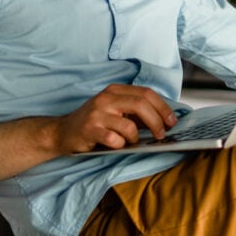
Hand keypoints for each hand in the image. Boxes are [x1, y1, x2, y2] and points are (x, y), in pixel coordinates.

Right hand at [55, 84, 177, 153]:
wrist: (62, 132)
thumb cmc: (94, 123)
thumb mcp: (116, 111)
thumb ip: (137, 113)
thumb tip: (164, 120)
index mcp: (115, 90)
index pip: (147, 93)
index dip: (163, 108)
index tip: (172, 121)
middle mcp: (106, 98)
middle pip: (141, 105)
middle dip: (157, 122)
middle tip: (162, 135)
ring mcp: (97, 113)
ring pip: (129, 125)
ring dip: (135, 138)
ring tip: (131, 142)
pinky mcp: (89, 129)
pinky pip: (114, 139)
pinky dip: (120, 145)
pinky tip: (116, 145)